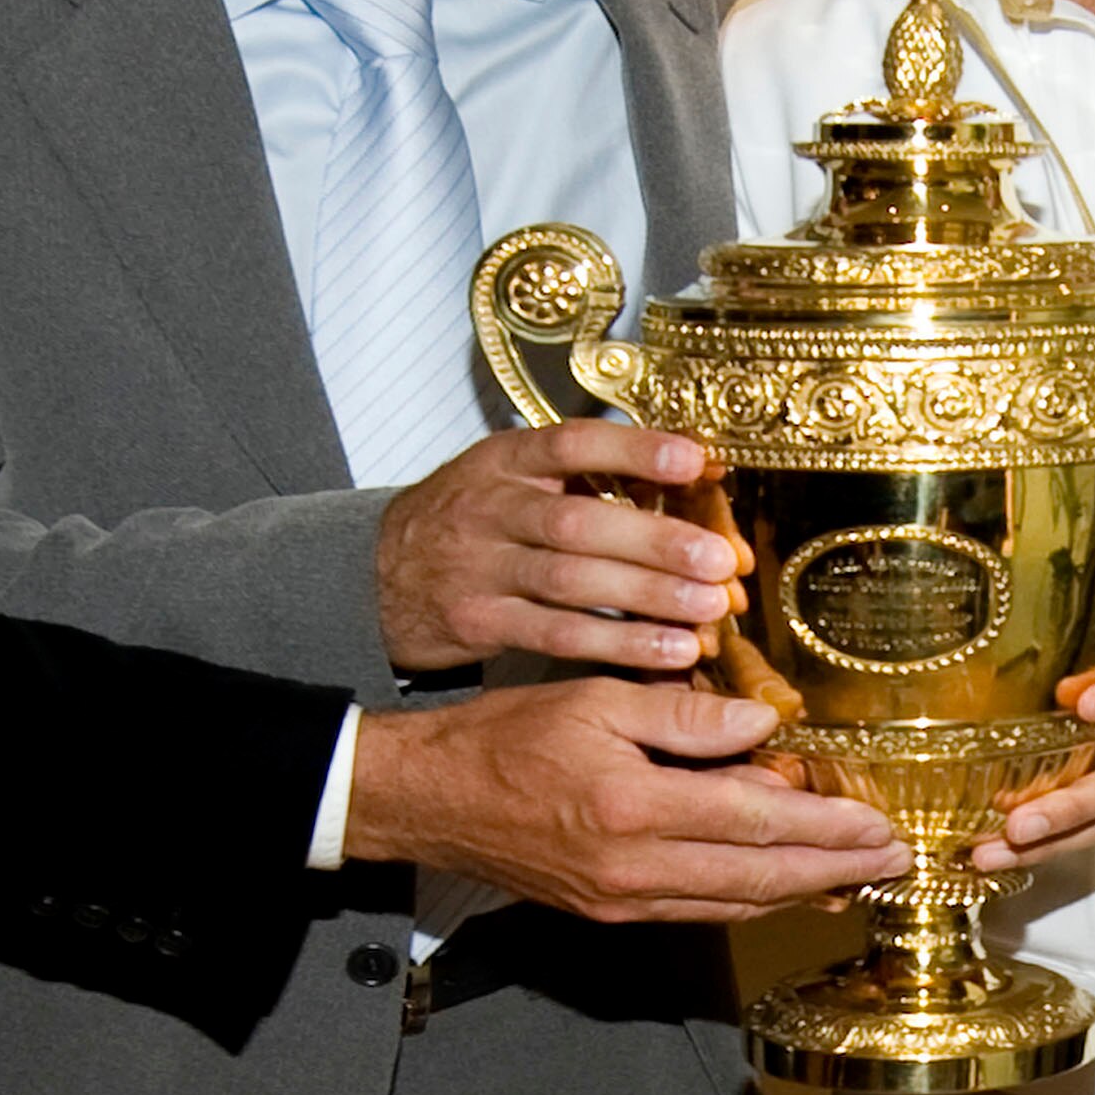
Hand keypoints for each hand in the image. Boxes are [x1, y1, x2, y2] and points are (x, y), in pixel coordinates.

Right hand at [349, 680, 910, 922]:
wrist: (430, 801)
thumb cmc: (503, 740)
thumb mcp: (595, 699)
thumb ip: (682, 715)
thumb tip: (761, 728)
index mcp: (634, 806)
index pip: (756, 822)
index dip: (827, 829)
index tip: (878, 824)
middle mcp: (634, 867)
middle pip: (759, 878)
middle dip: (835, 871)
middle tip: (893, 861)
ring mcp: (622, 898)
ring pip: (734, 904)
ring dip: (802, 893)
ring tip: (856, 877)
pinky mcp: (609, 910)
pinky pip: (699, 912)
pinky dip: (750, 901)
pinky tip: (782, 888)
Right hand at [375, 425, 745, 674]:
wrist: (374, 574)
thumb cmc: (467, 522)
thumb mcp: (510, 476)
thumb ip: (587, 473)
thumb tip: (698, 470)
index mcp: (505, 459)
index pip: (572, 442)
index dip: (635, 450)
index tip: (696, 462)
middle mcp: (490, 508)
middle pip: (578, 521)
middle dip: (655, 541)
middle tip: (720, 559)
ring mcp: (480, 568)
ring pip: (571, 582)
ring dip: (647, 597)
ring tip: (708, 607)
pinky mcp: (479, 622)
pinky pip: (557, 635)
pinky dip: (618, 644)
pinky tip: (670, 651)